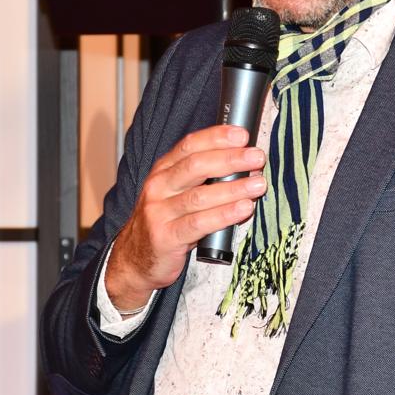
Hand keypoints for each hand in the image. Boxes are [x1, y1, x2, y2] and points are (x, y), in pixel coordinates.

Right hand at [105, 126, 266, 312]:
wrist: (136, 259)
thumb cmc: (166, 222)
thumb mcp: (177, 193)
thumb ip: (203, 178)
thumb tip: (244, 164)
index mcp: (163, 171)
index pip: (189, 145)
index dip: (216, 137)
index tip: (242, 134)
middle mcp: (159, 187)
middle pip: (196, 166)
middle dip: (230, 159)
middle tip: (256, 158)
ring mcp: (159, 212)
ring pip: (200, 196)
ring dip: (233, 188)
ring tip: (258, 184)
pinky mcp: (166, 237)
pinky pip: (199, 224)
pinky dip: (224, 215)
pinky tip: (243, 209)